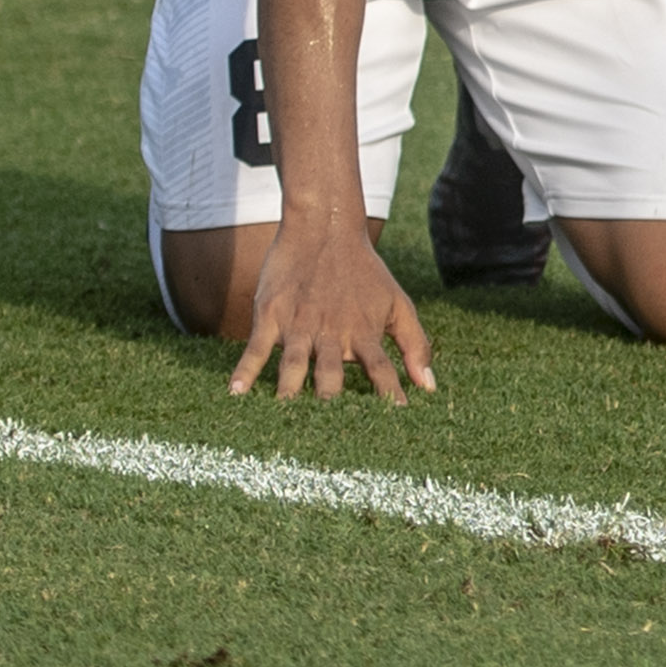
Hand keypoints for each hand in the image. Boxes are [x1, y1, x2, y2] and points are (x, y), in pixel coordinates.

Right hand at [230, 218, 435, 404]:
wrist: (325, 229)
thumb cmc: (365, 272)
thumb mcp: (398, 304)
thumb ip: (415, 345)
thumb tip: (430, 387)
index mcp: (363, 332)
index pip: (380, 371)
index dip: (389, 396)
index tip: (395, 424)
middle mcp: (331, 332)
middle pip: (331, 376)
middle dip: (330, 405)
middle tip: (329, 437)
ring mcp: (298, 324)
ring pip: (293, 365)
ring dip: (289, 392)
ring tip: (284, 421)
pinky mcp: (270, 314)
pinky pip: (256, 346)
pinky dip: (245, 369)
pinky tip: (236, 392)